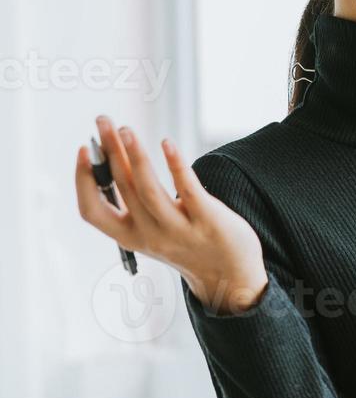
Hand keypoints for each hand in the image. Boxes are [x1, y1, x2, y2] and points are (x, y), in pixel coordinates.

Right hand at [75, 115, 267, 313]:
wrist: (231, 276)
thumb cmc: (189, 245)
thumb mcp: (153, 232)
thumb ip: (135, 205)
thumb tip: (119, 160)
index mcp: (130, 237)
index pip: (91, 210)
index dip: (82, 180)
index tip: (84, 150)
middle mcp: (150, 235)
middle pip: (122, 187)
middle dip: (110, 152)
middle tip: (103, 121)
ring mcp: (179, 229)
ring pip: (148, 188)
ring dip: (134, 155)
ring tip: (125, 129)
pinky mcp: (208, 220)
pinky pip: (188, 189)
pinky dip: (175, 165)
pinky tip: (167, 143)